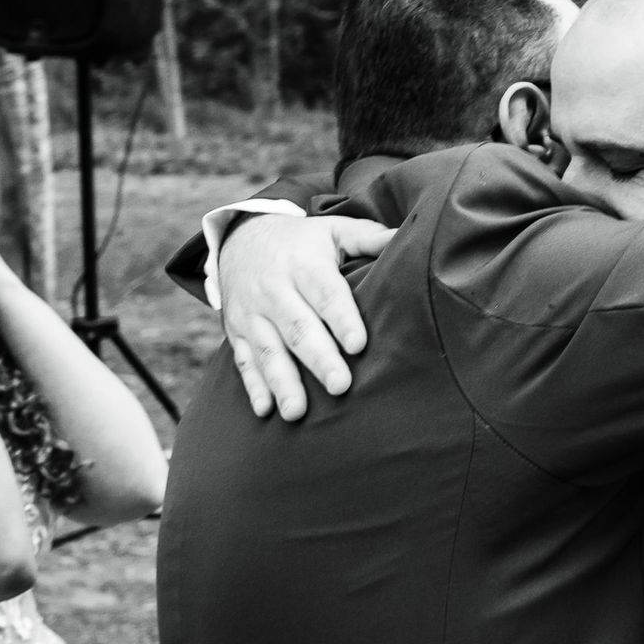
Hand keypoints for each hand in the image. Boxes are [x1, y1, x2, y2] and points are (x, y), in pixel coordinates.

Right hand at [219, 214, 394, 419]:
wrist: (240, 238)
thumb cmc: (301, 242)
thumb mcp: (332, 230)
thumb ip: (368, 237)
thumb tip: (405, 237)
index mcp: (303, 264)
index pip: (325, 293)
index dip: (342, 319)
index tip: (358, 344)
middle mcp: (274, 289)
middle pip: (298, 327)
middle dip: (319, 359)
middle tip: (340, 386)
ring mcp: (252, 314)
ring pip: (268, 350)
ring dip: (282, 382)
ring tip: (297, 412)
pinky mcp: (237, 332)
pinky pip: (244, 362)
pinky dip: (253, 387)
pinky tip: (266, 410)